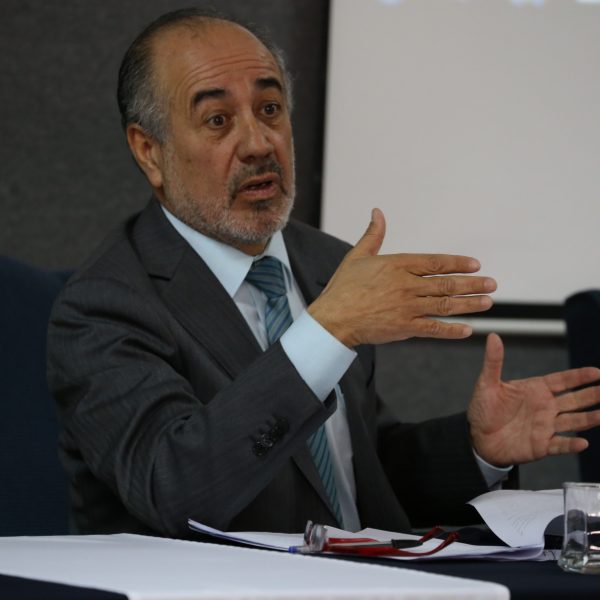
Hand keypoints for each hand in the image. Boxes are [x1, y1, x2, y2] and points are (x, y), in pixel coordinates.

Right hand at [308, 208, 496, 346]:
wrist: (333, 318)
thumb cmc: (343, 287)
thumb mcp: (357, 256)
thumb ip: (373, 235)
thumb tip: (378, 212)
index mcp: (397, 265)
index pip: (435, 262)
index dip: (457, 263)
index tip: (475, 264)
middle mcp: (406, 285)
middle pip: (446, 283)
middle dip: (472, 284)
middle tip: (491, 284)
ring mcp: (407, 307)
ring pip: (445, 304)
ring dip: (469, 304)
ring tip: (487, 302)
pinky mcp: (404, 327)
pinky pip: (433, 328)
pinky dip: (451, 330)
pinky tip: (467, 330)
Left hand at [468, 333, 599, 465]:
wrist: (476, 438)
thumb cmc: (482, 409)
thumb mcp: (486, 384)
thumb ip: (493, 362)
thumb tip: (493, 336)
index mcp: (535, 389)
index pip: (563, 380)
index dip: (580, 377)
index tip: (597, 372)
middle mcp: (545, 407)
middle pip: (574, 399)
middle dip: (592, 395)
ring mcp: (545, 426)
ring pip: (573, 421)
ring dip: (589, 418)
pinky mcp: (541, 446)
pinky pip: (560, 445)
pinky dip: (571, 444)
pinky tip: (583, 442)